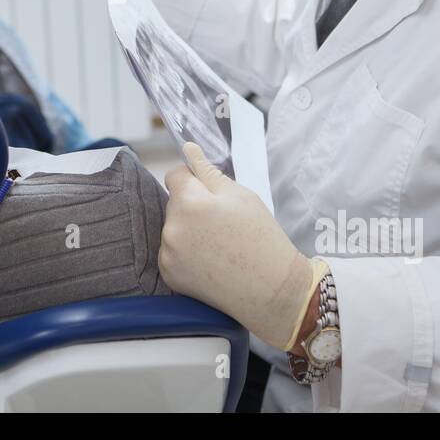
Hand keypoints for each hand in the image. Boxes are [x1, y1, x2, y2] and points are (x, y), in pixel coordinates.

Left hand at [161, 142, 319, 351]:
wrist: (272, 290)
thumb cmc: (261, 239)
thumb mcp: (241, 196)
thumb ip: (208, 171)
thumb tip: (188, 149)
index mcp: (189, 203)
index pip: (174, 175)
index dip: (195, 180)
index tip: (212, 195)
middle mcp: (172, 228)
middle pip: (174, 203)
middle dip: (192, 206)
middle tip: (223, 224)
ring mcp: (168, 253)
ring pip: (173, 226)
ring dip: (188, 229)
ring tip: (219, 245)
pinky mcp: (169, 273)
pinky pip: (171, 250)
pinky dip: (185, 252)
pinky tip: (210, 261)